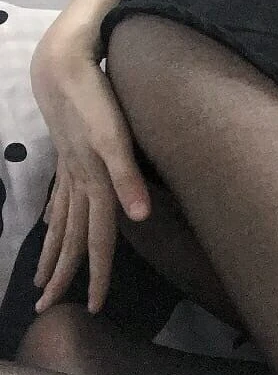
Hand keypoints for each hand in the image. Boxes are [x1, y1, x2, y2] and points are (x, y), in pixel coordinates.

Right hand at [29, 28, 153, 315]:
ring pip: (61, 222)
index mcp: (94, 181)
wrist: (63, 65)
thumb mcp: (116, 137)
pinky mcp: (67, 154)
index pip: (99, 238)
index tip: (96, 307)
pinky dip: (52, 221)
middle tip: (48, 309)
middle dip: (63, 276)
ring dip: (53, 254)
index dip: (100, 273)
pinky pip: (57, 199)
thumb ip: (128, 176)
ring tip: (40, 284)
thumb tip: (141, 216)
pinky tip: (46, 228)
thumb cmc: (95, 98)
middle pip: (73, 238)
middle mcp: (77, 181)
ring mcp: (68, 169)